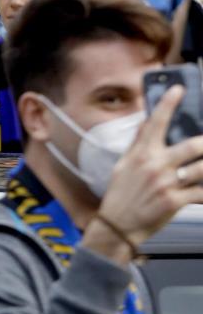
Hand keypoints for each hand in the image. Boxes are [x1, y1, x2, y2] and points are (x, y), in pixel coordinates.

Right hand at [85, 86, 202, 259]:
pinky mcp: (176, 201)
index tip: (179, 89)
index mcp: (141, 154)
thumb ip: (137, 143)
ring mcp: (167, 184)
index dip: (168, 103)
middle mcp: (155, 166)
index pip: (156, 122)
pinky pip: (202, 192)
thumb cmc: (120, 193)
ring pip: (202, 168)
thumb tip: (146, 122)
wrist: (118, 224)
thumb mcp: (123, 165)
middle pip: (192, 146)